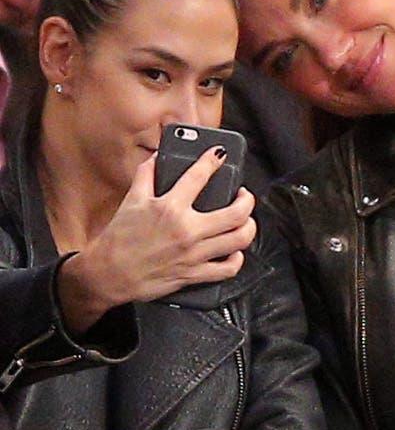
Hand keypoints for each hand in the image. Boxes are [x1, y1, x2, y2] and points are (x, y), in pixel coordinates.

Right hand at [55, 151, 254, 330]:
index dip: (213, 161)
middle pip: (236, 212)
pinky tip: (234, 251)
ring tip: (245, 221)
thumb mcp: (131, 200)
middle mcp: (186, 229)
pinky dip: (237, 259)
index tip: (220, 155)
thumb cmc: (118, 237)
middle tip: (244, 196)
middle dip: (247, 200)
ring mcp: (194, 253)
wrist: (109, 272)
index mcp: (169, 207)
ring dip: (249, 227)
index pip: (198, 177)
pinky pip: (229, 268)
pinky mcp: (195, 274)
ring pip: (239, 239)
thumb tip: (156, 157)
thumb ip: (146, 176)